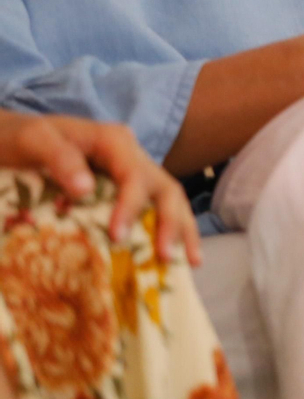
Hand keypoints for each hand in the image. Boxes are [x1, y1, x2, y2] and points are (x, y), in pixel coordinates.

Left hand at [0, 113, 200, 265]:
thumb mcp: (35, 140)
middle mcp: (132, 157)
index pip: (135, 176)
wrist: (16, 136)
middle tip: (164, 256)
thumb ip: (60, 159)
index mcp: (115, 141)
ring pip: (169, 199)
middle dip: (171, 223)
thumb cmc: (24, 137)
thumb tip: (85, 189)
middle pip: (165, 188)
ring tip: (191, 262)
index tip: (118, 238)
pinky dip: (168, 231)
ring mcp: (132, 173)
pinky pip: (153, 209)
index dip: (131, 207)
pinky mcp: (126, 189)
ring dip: (182, 230)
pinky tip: (176, 255)